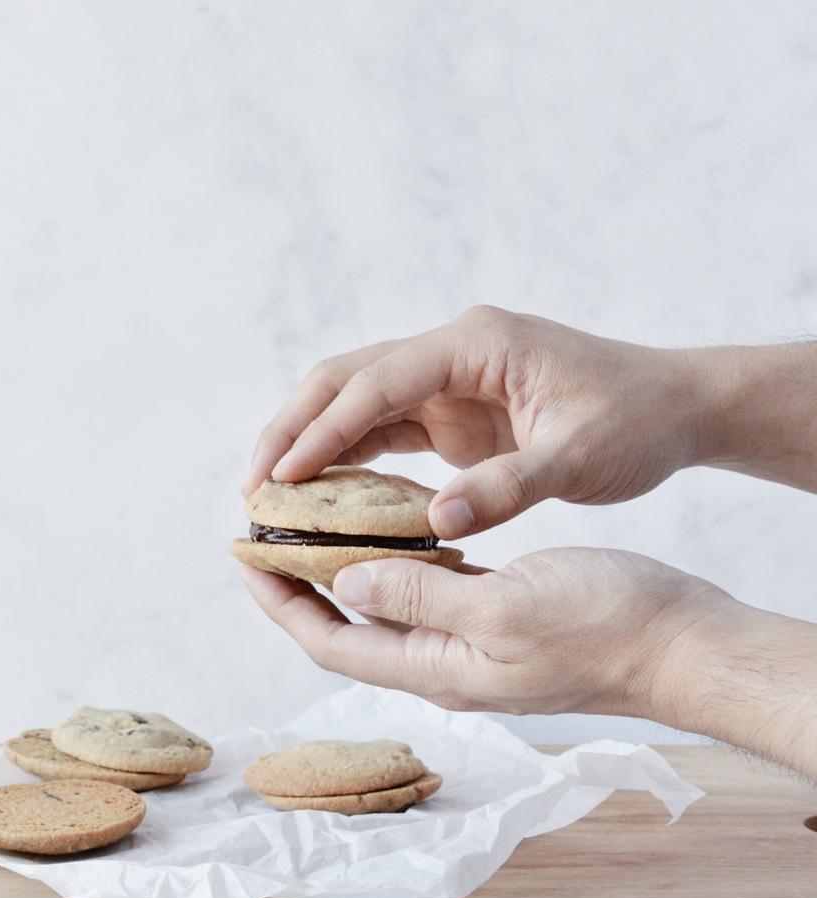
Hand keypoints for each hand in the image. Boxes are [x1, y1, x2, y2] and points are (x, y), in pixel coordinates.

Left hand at [240, 549, 733, 718]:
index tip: (243, 554)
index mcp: (437, 669)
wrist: (681, 644)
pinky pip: (433, 593)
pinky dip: (403, 561)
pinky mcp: (503, 621)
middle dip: (301, 585)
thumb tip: (344, 583)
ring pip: (390, 607)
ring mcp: (475, 646)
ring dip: (348, 569)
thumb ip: (420, 597)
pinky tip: (399, 526)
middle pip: (348, 628)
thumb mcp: (502, 607)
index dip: (279, 603)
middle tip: (270, 532)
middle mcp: (445, 665)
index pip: (330, 642)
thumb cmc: (604, 627)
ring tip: (317, 523)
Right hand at [245, 307, 705, 538]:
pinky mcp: (454, 412)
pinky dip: (349, 461)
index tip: (281, 477)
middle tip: (253, 486)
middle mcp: (453, 353)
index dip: (324, 430)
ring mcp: (449, 381)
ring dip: (312, 444)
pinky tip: (322, 499)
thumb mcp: (580, 459)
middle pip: (347, 379)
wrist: (673, 408)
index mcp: (477, 345)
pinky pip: (385, 430)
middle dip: (294, 428)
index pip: (378, 381)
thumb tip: (438, 523)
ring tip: (270, 498)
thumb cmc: (635, 421)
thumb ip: (509, 487)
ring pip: (357, 403)